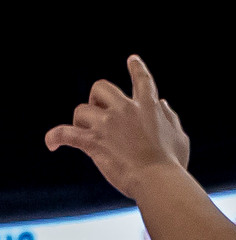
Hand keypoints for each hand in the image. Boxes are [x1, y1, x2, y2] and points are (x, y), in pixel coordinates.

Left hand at [45, 54, 189, 200]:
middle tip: (99, 113)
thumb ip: (170, 118)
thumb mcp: (179, 138)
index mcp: (148, 107)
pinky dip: (55, 137)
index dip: (137, 68)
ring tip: (86, 134)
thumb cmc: (172, 163)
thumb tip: (163, 103)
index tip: (132, 59)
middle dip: (96, 98)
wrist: (158, 180)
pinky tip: (51, 144)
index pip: (142, 80)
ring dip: (81, 121)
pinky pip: (65, 134)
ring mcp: (107, 124)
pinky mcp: (93, 141)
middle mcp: (125, 109)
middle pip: (100, 88)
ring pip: (81, 110)